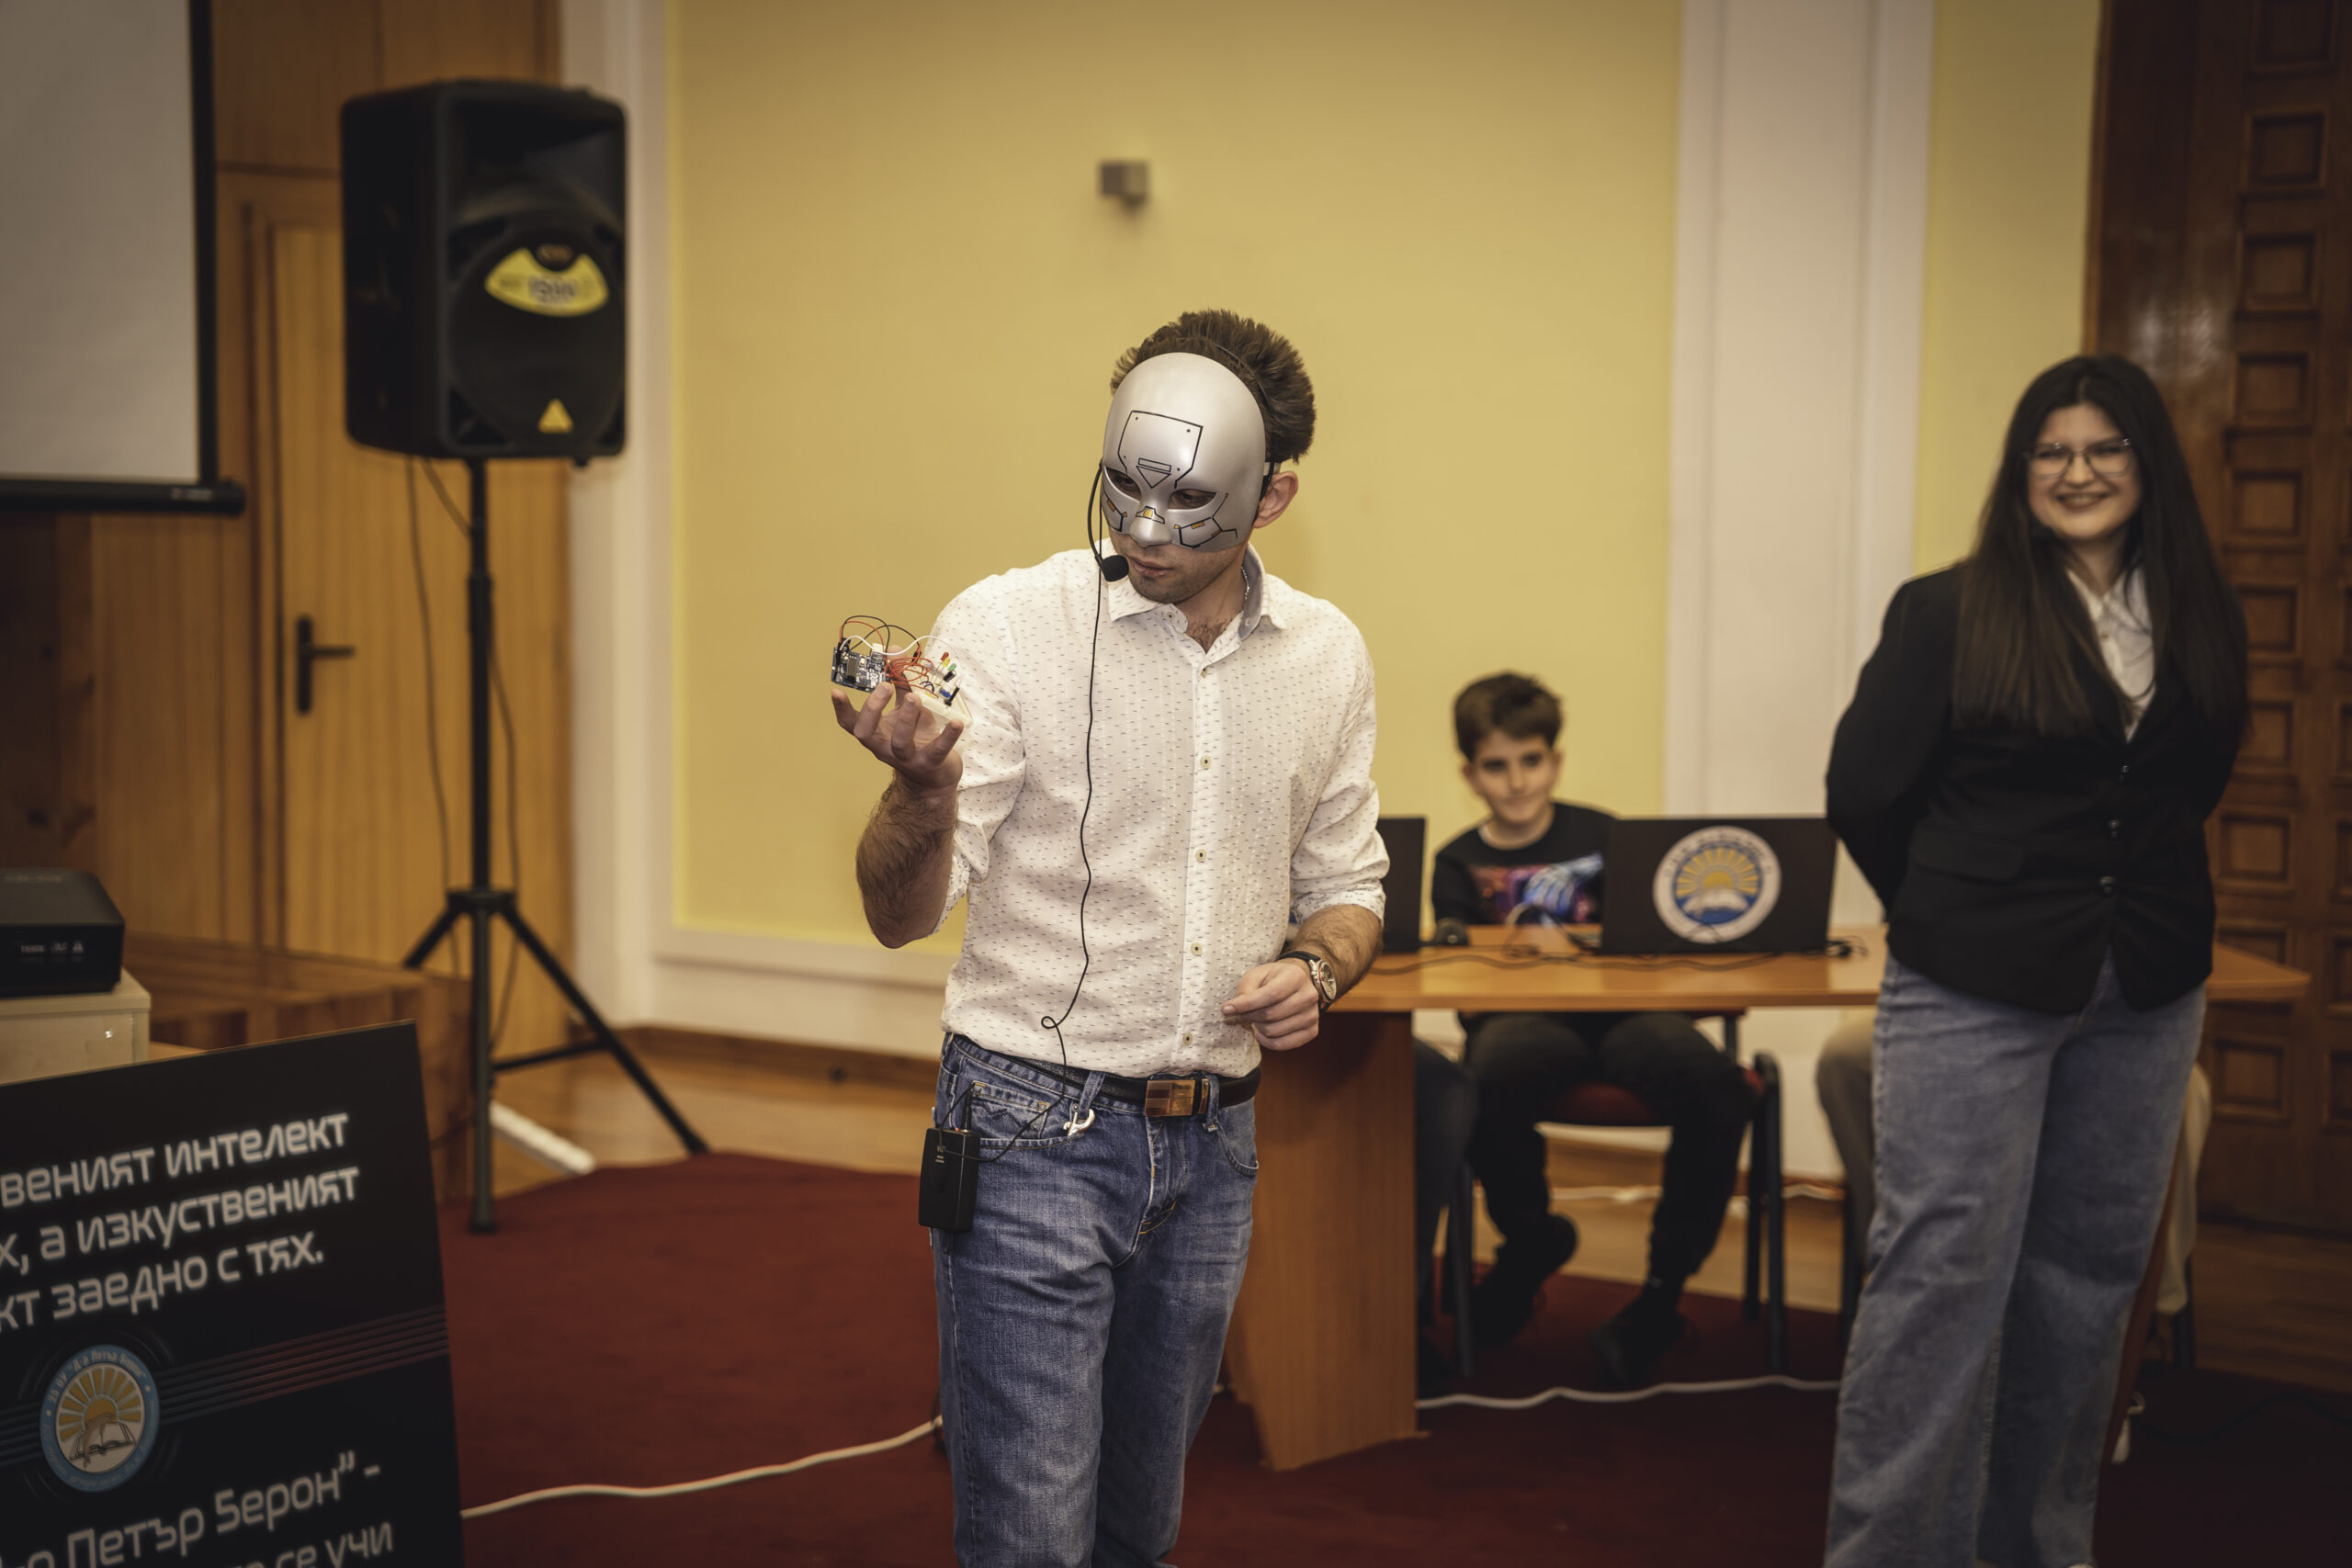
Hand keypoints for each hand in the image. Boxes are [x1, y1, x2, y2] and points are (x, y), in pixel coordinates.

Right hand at [831, 681, 964, 797]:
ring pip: (901, 742)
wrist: (935, 775)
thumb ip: (900, 681)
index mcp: (875, 733)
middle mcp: (885, 747)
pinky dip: (948, 736)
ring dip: (906, 718)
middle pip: (866, 733)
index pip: (851, 724)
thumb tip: (892, 650)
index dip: (841, 709)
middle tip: (885, 686)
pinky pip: (939, 750)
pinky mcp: (931, 763)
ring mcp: (907, 758)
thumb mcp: (906, 707)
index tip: (836, 690)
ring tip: (914, 697)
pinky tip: (956, 723)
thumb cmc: (916, 736)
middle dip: (873, 709)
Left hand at [1222, 958, 1320, 1051]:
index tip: (1226, 1009)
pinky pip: (1281, 1045)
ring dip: (1258, 1028)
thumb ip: (1245, 990)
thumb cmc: (1272, 980)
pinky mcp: (1312, 1032)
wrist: (1295, 985)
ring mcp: (1313, 1015)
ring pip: (1274, 1031)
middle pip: (1271, 1015)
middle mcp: (1309, 996)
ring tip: (1257, 1019)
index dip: (1247, 1004)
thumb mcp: (1256, 976)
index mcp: (1296, 976)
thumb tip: (1231, 1009)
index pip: (1271, 995)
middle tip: (1245, 1012)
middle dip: (1250, 1016)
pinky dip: (1266, 1041)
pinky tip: (1263, 1031)